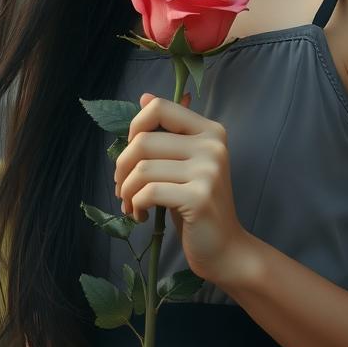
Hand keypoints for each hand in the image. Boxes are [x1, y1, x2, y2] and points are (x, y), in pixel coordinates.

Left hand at [113, 90, 250, 286]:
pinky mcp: (199, 197)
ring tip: (131, 205)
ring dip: (126, 190)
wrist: (226, 249)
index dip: (135, 127)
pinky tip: (140, 215)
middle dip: (122, 167)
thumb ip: (168, 131)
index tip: (132, 154)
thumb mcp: (183, 163)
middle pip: (143, 141)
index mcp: (209, 130)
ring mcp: (209, 170)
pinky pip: (149, 192)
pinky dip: (135, 205)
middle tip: (122, 188)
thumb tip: (144, 97)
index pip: (160, 107)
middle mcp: (212, 145)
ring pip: (142, 168)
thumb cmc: (197, 205)